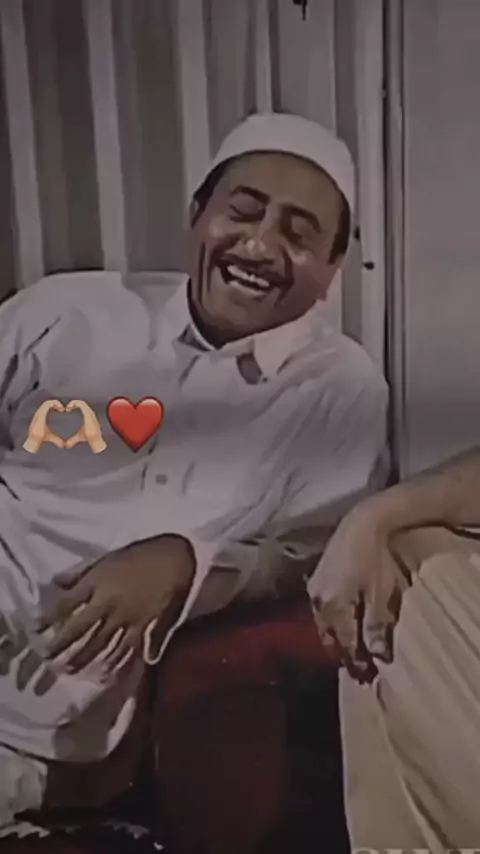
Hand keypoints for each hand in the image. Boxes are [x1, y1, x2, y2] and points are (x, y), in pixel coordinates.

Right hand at [23, 399, 64, 452]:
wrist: (35, 441)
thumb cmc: (40, 438)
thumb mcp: (51, 437)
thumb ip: (57, 440)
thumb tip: (63, 445)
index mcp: (42, 416)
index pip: (47, 406)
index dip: (54, 405)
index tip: (62, 410)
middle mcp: (40, 413)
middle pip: (47, 403)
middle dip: (55, 403)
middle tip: (62, 408)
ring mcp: (39, 413)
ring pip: (47, 402)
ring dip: (55, 403)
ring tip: (61, 408)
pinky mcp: (41, 413)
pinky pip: (47, 404)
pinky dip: (54, 404)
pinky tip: (60, 408)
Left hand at [39, 535, 195, 675]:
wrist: (175, 556)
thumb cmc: (140, 554)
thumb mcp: (107, 558)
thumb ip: (82, 573)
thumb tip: (58, 582)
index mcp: (97, 583)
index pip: (67, 604)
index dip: (50, 617)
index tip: (38, 629)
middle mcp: (108, 603)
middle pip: (80, 629)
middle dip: (62, 645)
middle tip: (49, 659)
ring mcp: (127, 617)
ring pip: (101, 643)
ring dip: (84, 658)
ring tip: (70, 671)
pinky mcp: (144, 626)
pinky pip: (128, 648)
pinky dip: (117, 663)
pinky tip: (107, 674)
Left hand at [64, 399, 106, 453]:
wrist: (95, 439)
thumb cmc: (90, 437)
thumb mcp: (78, 437)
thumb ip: (72, 440)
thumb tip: (66, 445)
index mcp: (88, 416)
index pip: (81, 406)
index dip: (74, 405)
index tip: (67, 410)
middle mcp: (89, 412)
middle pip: (81, 403)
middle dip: (73, 403)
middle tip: (67, 408)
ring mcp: (89, 412)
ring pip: (81, 402)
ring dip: (73, 403)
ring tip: (68, 407)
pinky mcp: (88, 412)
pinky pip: (81, 404)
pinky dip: (74, 403)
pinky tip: (69, 408)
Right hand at [307, 502, 410, 681]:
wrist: (364, 521)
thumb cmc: (376, 558)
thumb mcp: (381, 595)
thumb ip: (375, 627)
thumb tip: (376, 656)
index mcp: (332, 608)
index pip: (344, 645)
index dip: (356, 663)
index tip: (368, 677)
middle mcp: (317, 601)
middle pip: (330, 637)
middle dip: (343, 654)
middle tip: (359, 668)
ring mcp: (314, 588)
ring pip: (323, 623)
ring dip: (336, 636)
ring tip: (350, 646)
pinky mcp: (316, 576)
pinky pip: (322, 607)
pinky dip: (332, 619)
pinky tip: (343, 619)